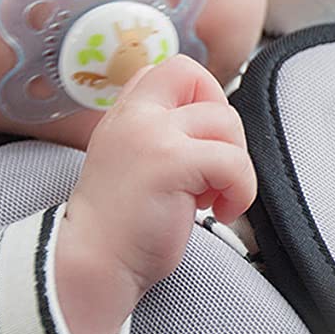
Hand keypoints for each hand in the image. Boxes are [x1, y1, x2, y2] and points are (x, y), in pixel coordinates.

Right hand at [54, 56, 257, 333]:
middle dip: (223, 126)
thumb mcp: (132, 161)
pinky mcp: (172, 164)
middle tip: (212, 169)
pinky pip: (233, 161)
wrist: (93, 263)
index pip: (174, 70)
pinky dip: (241, 189)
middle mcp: (136, 115)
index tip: (200, 142)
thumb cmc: (118, 225)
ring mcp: (152, 135)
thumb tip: (213, 127)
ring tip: (210, 198)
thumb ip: (159, 134)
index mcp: (125, 113)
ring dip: (234, 164)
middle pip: (201, 80)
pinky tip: (219, 213)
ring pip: (226, 122)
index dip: (201, 98)